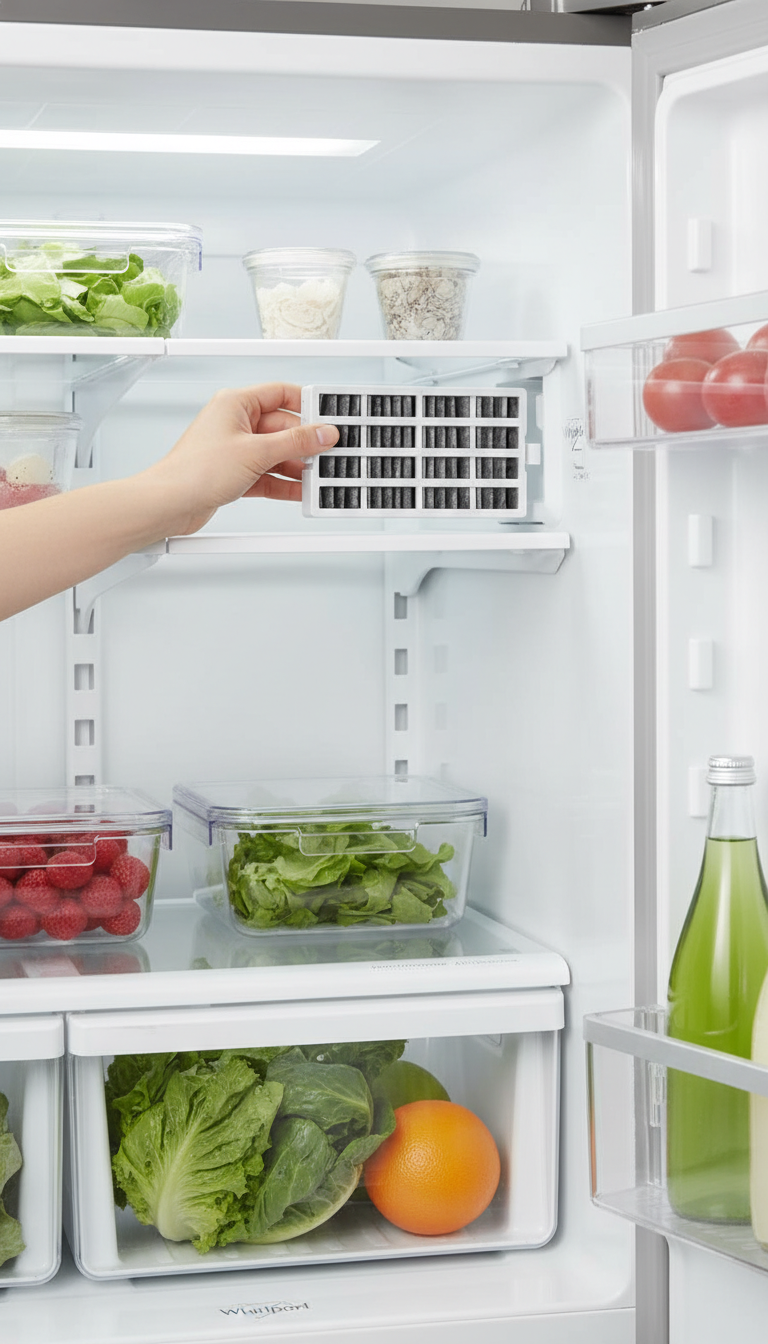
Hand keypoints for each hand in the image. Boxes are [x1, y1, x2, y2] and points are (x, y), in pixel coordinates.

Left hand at [141, 382, 338, 535]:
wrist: (170, 504)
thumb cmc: (194, 471)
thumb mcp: (255, 452)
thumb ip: (295, 443)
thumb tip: (322, 433)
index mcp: (236, 403)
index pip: (281, 393)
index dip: (307, 405)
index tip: (328, 418)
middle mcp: (236, 423)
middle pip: (283, 428)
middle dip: (305, 444)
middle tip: (329, 453)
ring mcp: (237, 449)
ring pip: (277, 453)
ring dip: (297, 466)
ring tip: (318, 476)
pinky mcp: (236, 473)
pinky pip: (269, 474)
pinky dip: (284, 483)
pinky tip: (300, 490)